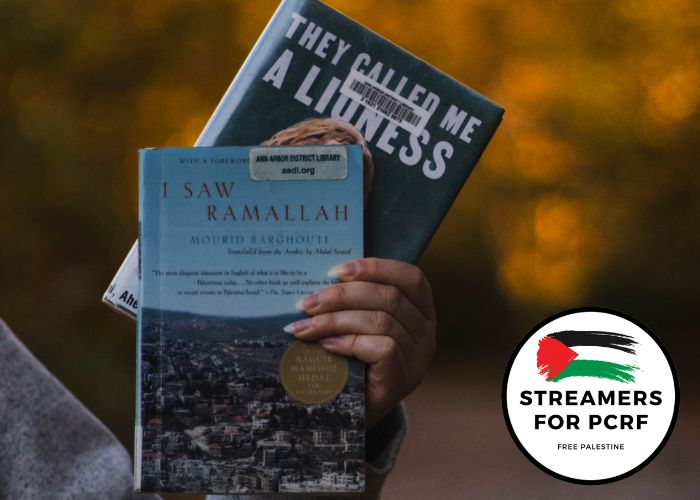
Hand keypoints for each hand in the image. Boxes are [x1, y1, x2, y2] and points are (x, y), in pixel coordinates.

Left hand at [284, 258, 436, 428]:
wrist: (351, 417)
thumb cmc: (352, 363)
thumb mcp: (358, 326)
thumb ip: (355, 302)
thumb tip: (323, 278)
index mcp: (421, 311)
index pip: (410, 277)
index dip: (375, 268)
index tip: (335, 271)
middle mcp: (427, 333)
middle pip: (389, 297)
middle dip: (341, 295)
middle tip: (306, 303)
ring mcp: (418, 358)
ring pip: (381, 321)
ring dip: (335, 319)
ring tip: (304, 327)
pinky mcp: (404, 378)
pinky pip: (382, 347)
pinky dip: (348, 342)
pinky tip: (325, 346)